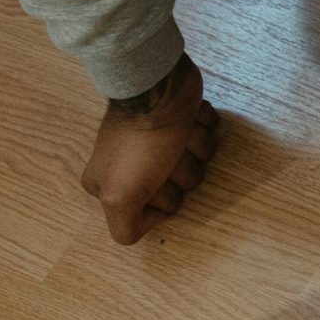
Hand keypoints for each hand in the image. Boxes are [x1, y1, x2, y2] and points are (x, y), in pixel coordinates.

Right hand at [81, 54, 221, 244]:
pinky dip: (204, 126)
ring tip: (180, 133)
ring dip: (195, 147)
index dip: (162, 199)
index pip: (155, 214)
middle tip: (166, 154)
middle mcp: (133, 165)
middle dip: (180, 171)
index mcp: (111, 185)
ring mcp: (159, 142)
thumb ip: (124, 226)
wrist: (160, 90)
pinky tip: (191, 118)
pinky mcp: (182, 120)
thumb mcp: (120, 197)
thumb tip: (138, 230)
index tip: (153, 181)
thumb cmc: (142, 145)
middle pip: (180, 188)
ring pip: (198, 162)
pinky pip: (208, 135)